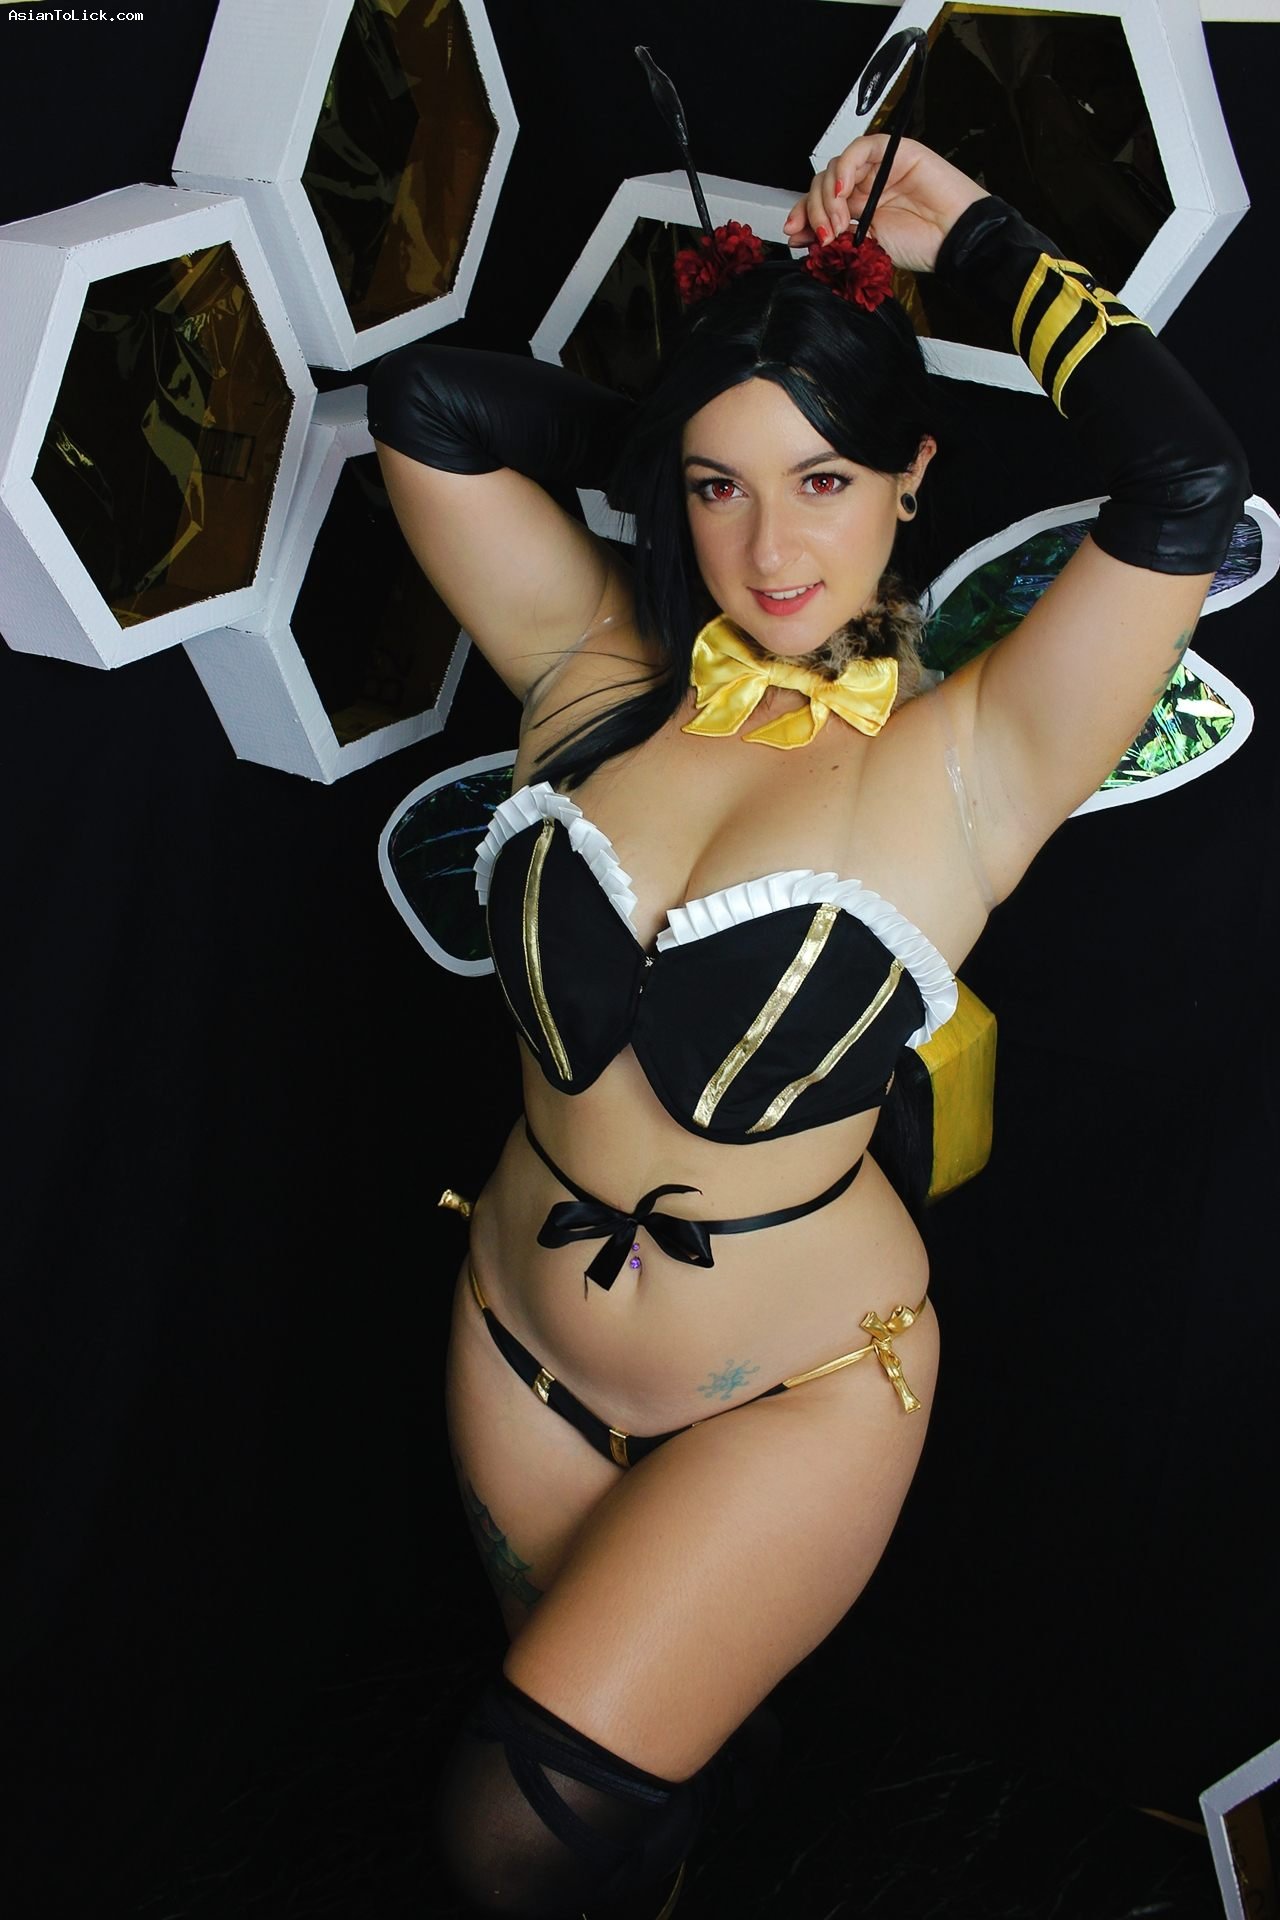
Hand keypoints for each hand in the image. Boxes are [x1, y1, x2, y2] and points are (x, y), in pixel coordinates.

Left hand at [783, 136, 987, 274]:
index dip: (803, 215)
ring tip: (840, 223)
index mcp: (858, 210)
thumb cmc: (922, 245)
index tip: (794, 234)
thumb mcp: (867, 249)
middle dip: (815, 211)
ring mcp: (878, 169)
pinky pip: (860, 149)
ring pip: (836, 168)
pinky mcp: (893, 152)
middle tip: (825, 236)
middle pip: (823, 185)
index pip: (820, 203)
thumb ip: (837, 240)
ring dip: (829, 197)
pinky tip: (844, 189)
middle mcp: (865, 187)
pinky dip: (845, 167)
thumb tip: (802, 237)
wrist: (954, 239)